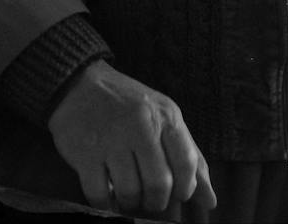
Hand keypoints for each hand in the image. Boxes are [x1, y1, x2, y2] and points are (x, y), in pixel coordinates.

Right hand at [47, 61, 216, 219]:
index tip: (177, 192)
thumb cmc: (128, 105)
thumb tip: (210, 201)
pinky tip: (107, 193)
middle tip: (150, 198)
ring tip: (128, 194)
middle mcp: (139, 125)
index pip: (186, 164)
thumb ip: (189, 156)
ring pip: (130, 192)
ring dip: (131, 202)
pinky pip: (100, 194)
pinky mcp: (84, 152)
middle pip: (159, 185)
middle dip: (157, 201)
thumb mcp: (164, 118)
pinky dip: (105, 203)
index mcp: (164, 115)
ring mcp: (110, 139)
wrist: (77, 83)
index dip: (185, 188)